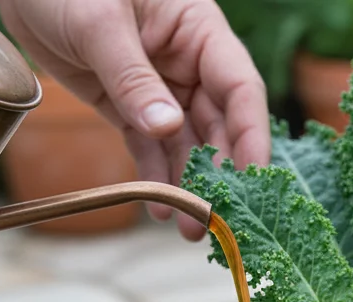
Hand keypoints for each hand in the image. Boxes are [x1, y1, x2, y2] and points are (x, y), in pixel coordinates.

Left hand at [0, 0, 268, 238]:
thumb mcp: (99, 24)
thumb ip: (133, 77)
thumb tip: (166, 127)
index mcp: (198, 28)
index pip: (239, 86)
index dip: (251, 134)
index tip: (252, 179)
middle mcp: (188, 59)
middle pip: (218, 123)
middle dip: (219, 173)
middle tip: (216, 220)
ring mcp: (159, 84)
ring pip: (185, 141)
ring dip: (188, 183)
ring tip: (187, 227)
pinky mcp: (127, 102)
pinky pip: (149, 144)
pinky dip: (154, 174)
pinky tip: (157, 205)